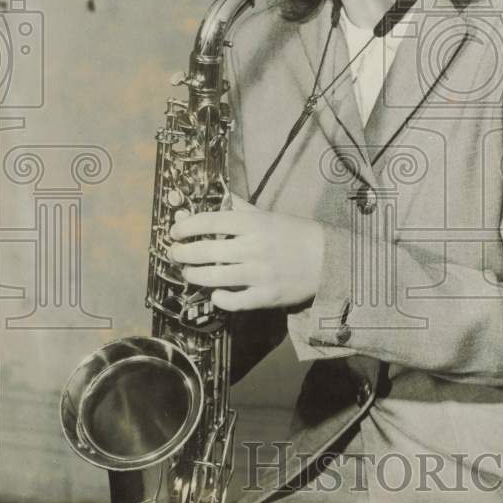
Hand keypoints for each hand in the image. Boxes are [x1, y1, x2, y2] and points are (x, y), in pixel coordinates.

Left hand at [169, 195, 324, 311]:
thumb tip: (214, 201)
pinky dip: (219, 298)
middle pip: (204, 251)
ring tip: (189, 272)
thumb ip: (239, 209)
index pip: (209, 221)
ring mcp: (259, 274)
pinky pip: (233, 301)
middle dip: (181, 253)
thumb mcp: (267, 215)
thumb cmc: (294, 233)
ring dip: (193, 275)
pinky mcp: (265, 296)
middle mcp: (253, 248)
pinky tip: (216, 293)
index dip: (185, 226)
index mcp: (253, 224)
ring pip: (213, 277)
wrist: (327, 259)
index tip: (174, 232)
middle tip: (175, 253)